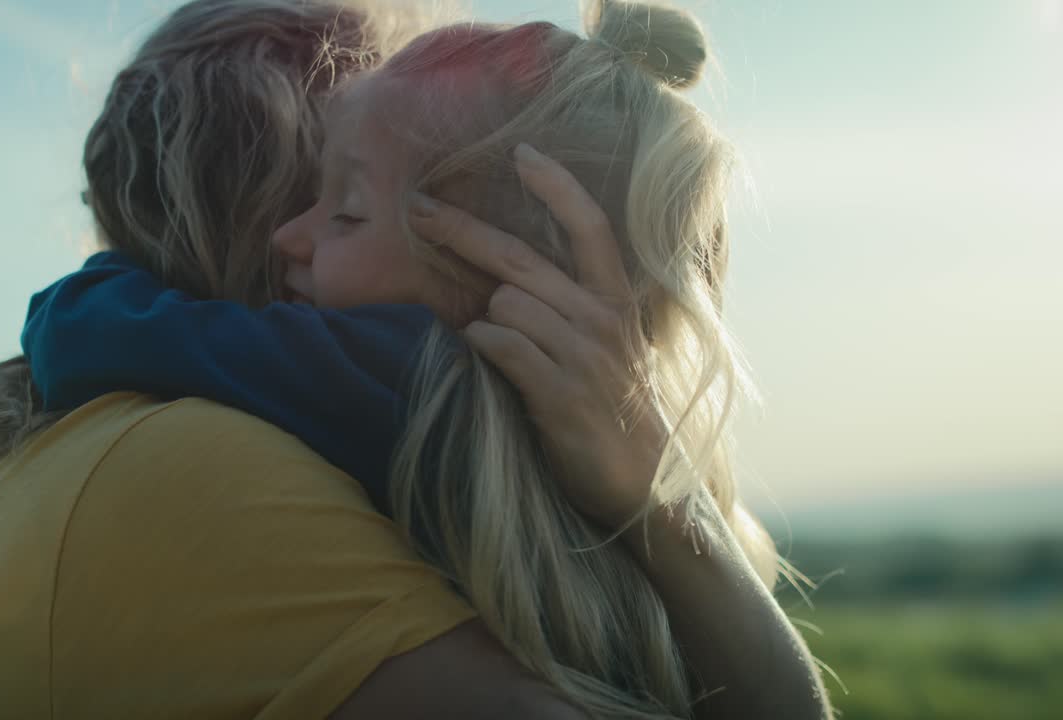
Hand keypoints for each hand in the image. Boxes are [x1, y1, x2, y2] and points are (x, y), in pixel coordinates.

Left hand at [408, 143, 662, 527]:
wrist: (643, 478)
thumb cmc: (613, 408)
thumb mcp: (607, 347)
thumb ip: (569, 309)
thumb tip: (505, 282)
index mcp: (614, 301)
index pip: (589, 227)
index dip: (558, 187)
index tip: (524, 152)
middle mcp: (601, 319)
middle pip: (520, 259)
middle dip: (462, 230)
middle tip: (419, 208)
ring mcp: (583, 355)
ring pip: (504, 305)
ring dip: (483, 321)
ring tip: (497, 348)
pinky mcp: (561, 393)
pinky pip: (500, 346)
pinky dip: (482, 347)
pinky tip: (485, 358)